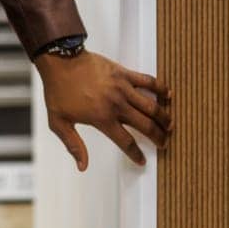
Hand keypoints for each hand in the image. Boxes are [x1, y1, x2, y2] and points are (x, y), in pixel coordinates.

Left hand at [35, 50, 171, 168]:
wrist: (60, 61)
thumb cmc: (58, 90)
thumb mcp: (59, 122)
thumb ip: (73, 145)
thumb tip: (82, 165)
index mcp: (102, 118)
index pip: (126, 142)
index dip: (136, 154)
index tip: (142, 160)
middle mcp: (116, 105)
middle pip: (145, 126)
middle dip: (158, 137)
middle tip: (164, 143)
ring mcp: (122, 88)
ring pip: (151, 106)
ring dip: (163, 117)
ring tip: (170, 125)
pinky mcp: (124, 73)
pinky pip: (147, 81)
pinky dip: (160, 88)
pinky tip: (168, 94)